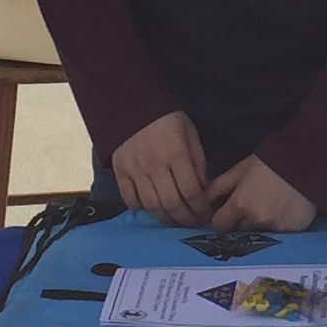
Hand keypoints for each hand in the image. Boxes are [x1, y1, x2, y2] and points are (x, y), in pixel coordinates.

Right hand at [107, 110, 210, 224]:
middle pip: (172, 204)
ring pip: (151, 206)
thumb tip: (203, 188)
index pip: (191, 192)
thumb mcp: (190, 133)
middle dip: (185, 219)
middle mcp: (155, 165)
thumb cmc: (166, 118)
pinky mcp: (120, 172)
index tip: (206, 215)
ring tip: (175, 219)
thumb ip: (197, 160)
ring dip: (166, 218)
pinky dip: (142, 208)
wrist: (131, 103)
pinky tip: (152, 207)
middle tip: (192, 223)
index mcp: (176, 154)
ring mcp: (135, 170)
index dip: (201, 209)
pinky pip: (130, 199)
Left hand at [205, 154, 315, 233]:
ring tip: (269, 206)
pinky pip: (278, 233)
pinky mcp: (292, 231)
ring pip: (258, 233)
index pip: (219, 225)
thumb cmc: (269, 162)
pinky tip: (284, 210)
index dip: (221, 218)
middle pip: (239, 230)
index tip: (226, 212)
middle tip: (251, 204)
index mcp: (239, 206)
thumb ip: (218, 187)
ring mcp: (275, 228)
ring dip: (259, 224)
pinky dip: (279, 225)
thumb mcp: (239, 170)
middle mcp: (255, 221)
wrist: (306, 161)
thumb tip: (201, 201)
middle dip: (240, 220)